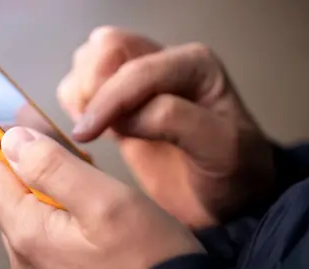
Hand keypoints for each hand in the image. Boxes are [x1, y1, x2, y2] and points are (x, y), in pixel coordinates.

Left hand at [0, 127, 203, 268]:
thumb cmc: (147, 258)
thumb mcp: (105, 202)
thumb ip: (54, 168)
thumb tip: (15, 139)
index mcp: (29, 231)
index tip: (15, 115)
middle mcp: (25, 249)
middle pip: (6, 184)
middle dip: (28, 154)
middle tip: (60, 141)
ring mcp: (38, 257)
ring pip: (26, 199)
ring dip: (45, 174)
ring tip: (80, 168)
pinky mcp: (55, 260)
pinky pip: (42, 218)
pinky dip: (56, 196)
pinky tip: (83, 194)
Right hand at [57, 26, 273, 227]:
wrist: (227, 197)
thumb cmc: (232, 173)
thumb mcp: (220, 147)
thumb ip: (174, 120)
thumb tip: (124, 117)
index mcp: (194, 65)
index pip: (137, 68)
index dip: (109, 99)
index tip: (87, 134)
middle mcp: (165, 63)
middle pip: (107, 47)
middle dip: (93, 85)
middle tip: (94, 126)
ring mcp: (142, 80)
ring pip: (91, 58)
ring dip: (81, 91)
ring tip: (93, 127)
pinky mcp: (124, 102)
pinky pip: (85, 83)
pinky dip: (76, 100)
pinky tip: (92, 128)